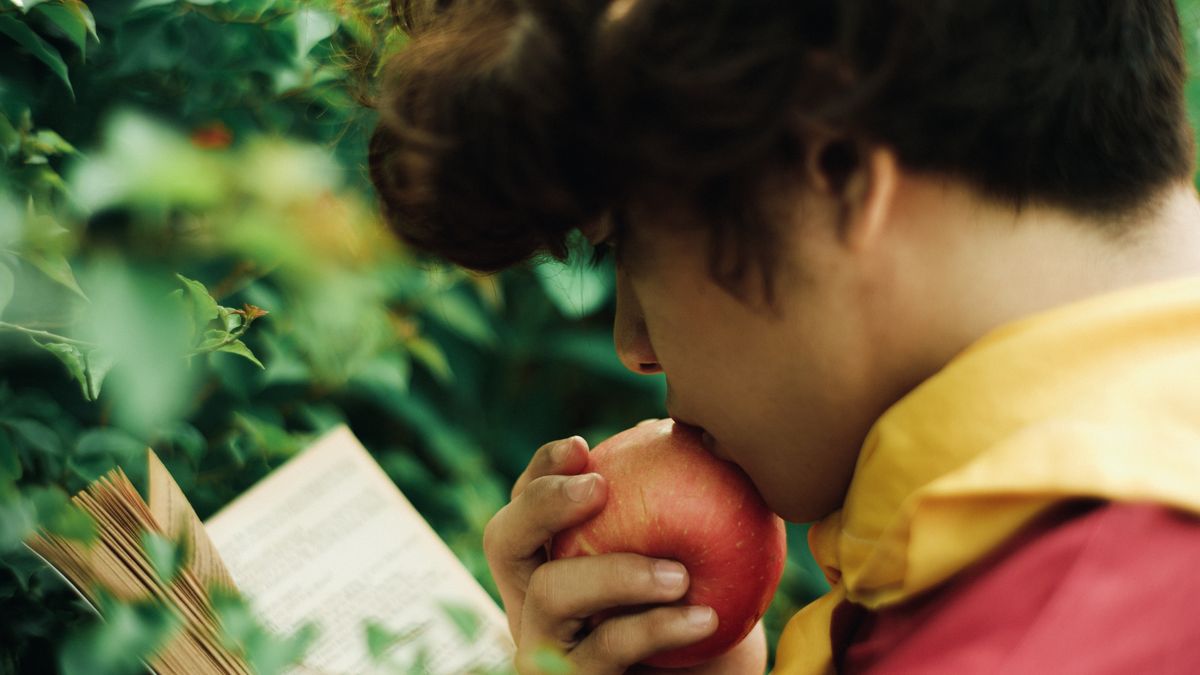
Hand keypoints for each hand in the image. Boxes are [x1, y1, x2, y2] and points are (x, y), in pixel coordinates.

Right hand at [485, 436, 763, 673]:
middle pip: (504, 540)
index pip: (526, 504)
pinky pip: (605, 649)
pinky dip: (654, 627)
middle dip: (543, 503)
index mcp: (553, 562)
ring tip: (679, 573)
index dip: (542, 471)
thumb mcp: (703, 550)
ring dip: (614, 573)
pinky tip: (702, 615)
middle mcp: (536, 604)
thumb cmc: (709, 614)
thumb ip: (685, 497)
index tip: (583, 446)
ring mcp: (549, 651)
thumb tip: (682, 429)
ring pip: (550, 594)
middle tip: (599, 487)